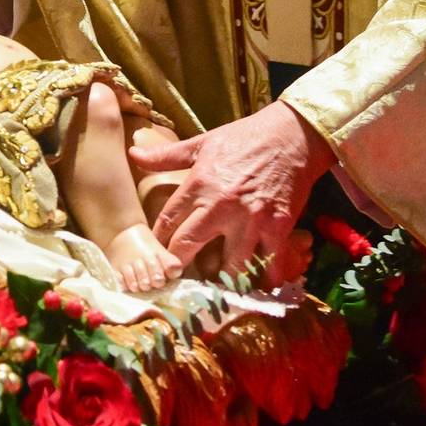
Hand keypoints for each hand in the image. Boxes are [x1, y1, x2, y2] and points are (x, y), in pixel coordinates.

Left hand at [128, 101, 333, 283]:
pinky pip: (268, 266)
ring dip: (220, 280)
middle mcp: (221, 206)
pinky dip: (262, 281)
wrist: (292, 135)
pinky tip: (255, 288)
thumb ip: (166, 156)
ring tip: (212, 290)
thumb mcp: (202, 143)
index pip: (167, 221)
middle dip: (177, 266)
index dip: (157, 241)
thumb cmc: (245, 138)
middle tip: (175, 279)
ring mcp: (251, 220)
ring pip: (228, 266)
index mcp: (199, 184)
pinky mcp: (278, 229)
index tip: (155, 254)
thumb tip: (133, 154)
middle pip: (187, 247)